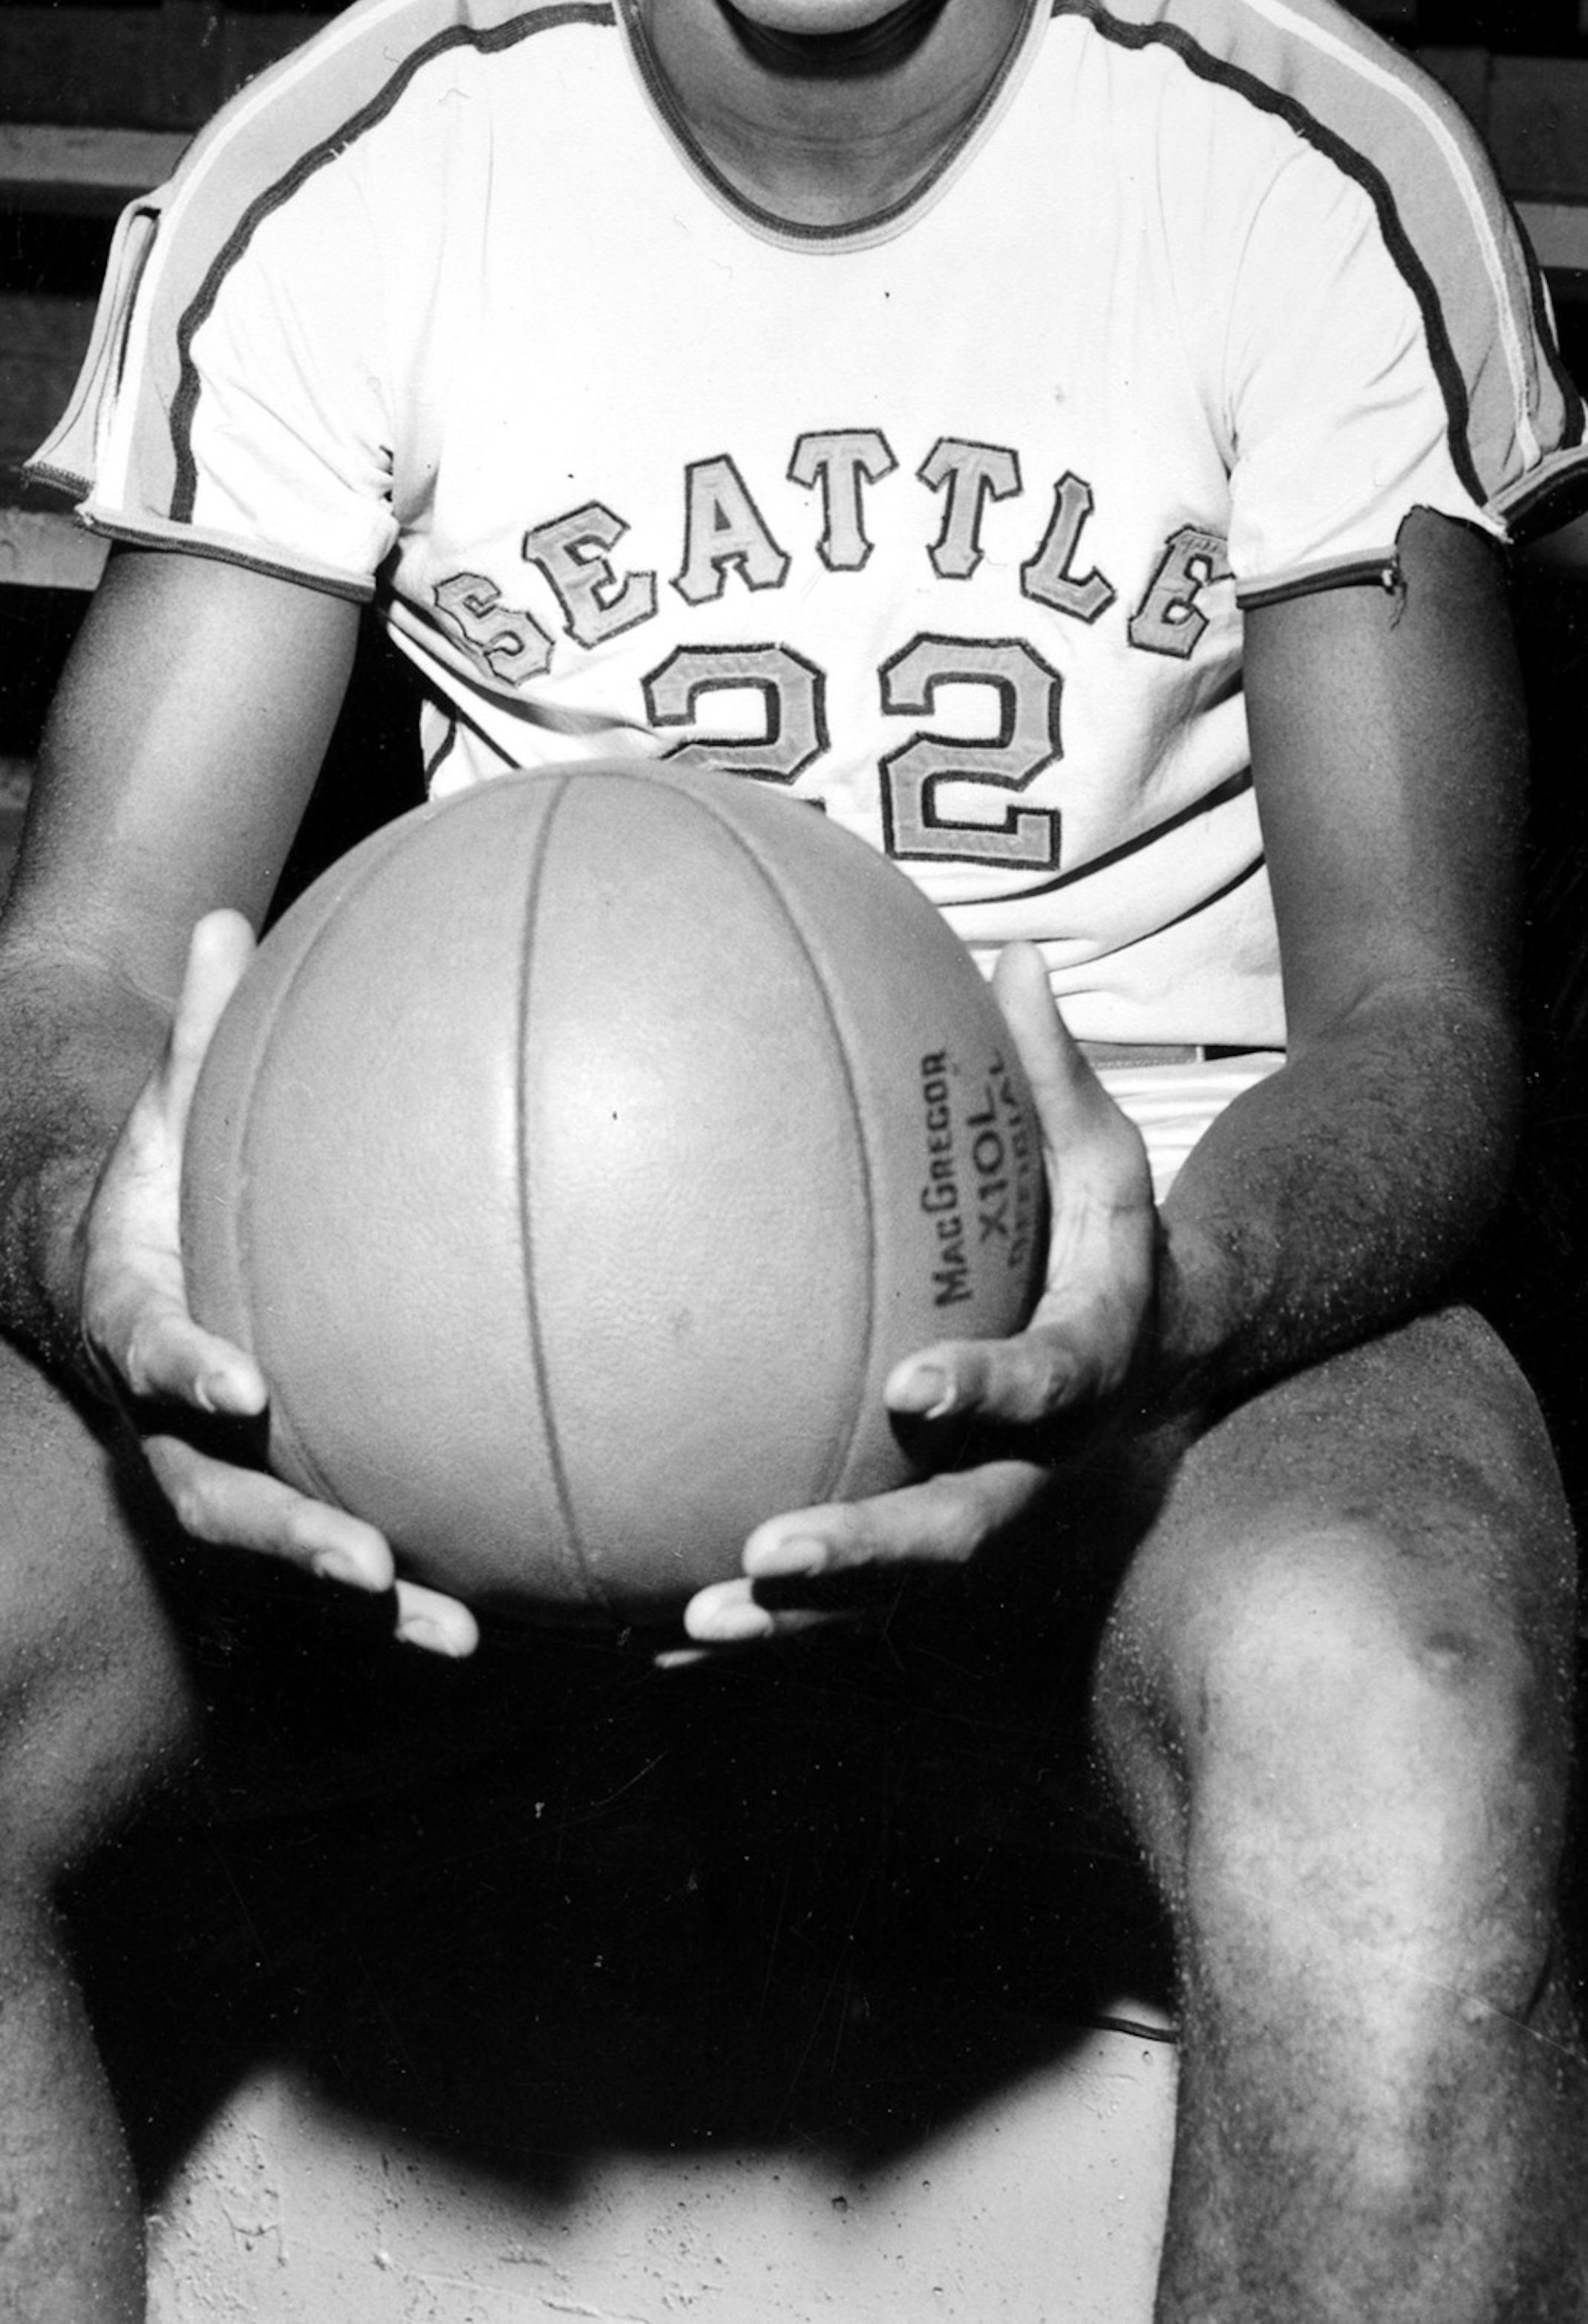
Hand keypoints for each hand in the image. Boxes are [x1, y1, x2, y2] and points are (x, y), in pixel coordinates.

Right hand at [79, 911, 477, 1656]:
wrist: (114, 1279)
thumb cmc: (160, 1186)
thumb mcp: (168, 1110)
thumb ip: (201, 1033)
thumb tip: (224, 916)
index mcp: (134, 1326)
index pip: (152, 1357)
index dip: (187, 1375)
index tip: (238, 1388)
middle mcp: (171, 1425)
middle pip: (212, 1506)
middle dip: (287, 1541)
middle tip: (368, 1567)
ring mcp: (219, 1476)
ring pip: (281, 1560)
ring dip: (365, 1600)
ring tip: (463, 1632)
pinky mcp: (278, 1496)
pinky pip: (343, 1552)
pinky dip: (414, 1585)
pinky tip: (513, 1604)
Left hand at [676, 943, 1163, 1652]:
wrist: (1156, 1346)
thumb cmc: (1105, 1228)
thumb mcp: (1103, 1147)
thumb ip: (1055, 1070)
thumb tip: (1017, 954)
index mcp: (1087, 1363)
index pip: (1046, 1388)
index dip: (986, 1395)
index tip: (911, 1387)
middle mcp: (1039, 1464)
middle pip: (960, 1534)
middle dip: (868, 1552)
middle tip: (769, 1552)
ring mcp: (981, 1514)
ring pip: (895, 1596)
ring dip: (798, 1622)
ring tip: (691, 1625)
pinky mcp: (927, 1539)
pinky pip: (845, 1600)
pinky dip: (763, 1621)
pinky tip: (654, 1632)